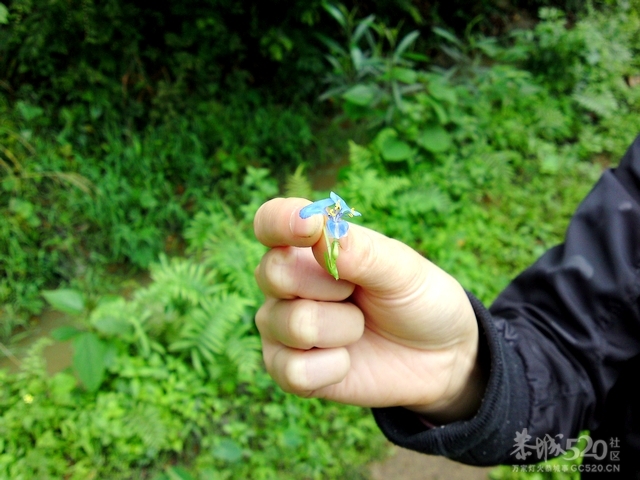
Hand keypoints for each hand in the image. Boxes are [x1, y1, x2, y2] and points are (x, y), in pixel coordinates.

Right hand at [254, 197, 484, 421]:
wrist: (440, 357)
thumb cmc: (416, 299)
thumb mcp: (402, 271)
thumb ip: (362, 251)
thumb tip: (317, 233)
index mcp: (308, 246)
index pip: (271, 221)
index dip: (279, 220)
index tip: (308, 228)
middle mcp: (285, 283)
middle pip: (273, 273)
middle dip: (329, 285)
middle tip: (357, 292)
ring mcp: (282, 327)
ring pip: (292, 324)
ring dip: (343, 329)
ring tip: (360, 327)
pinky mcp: (289, 370)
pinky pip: (293, 370)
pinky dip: (333, 367)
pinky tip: (348, 360)